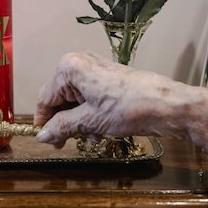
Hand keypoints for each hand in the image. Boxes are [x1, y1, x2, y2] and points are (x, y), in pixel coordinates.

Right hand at [34, 51, 207, 166]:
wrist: (165, 105)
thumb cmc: (126, 108)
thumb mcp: (89, 121)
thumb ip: (62, 126)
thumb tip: (42, 135)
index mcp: (69, 68)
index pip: (45, 98)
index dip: (44, 121)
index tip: (47, 141)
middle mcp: (78, 63)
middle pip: (59, 98)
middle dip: (65, 122)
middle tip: (69, 143)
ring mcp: (93, 68)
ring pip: (74, 100)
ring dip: (79, 121)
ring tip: (93, 138)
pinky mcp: (106, 77)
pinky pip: (88, 97)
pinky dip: (90, 115)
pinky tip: (101, 131)